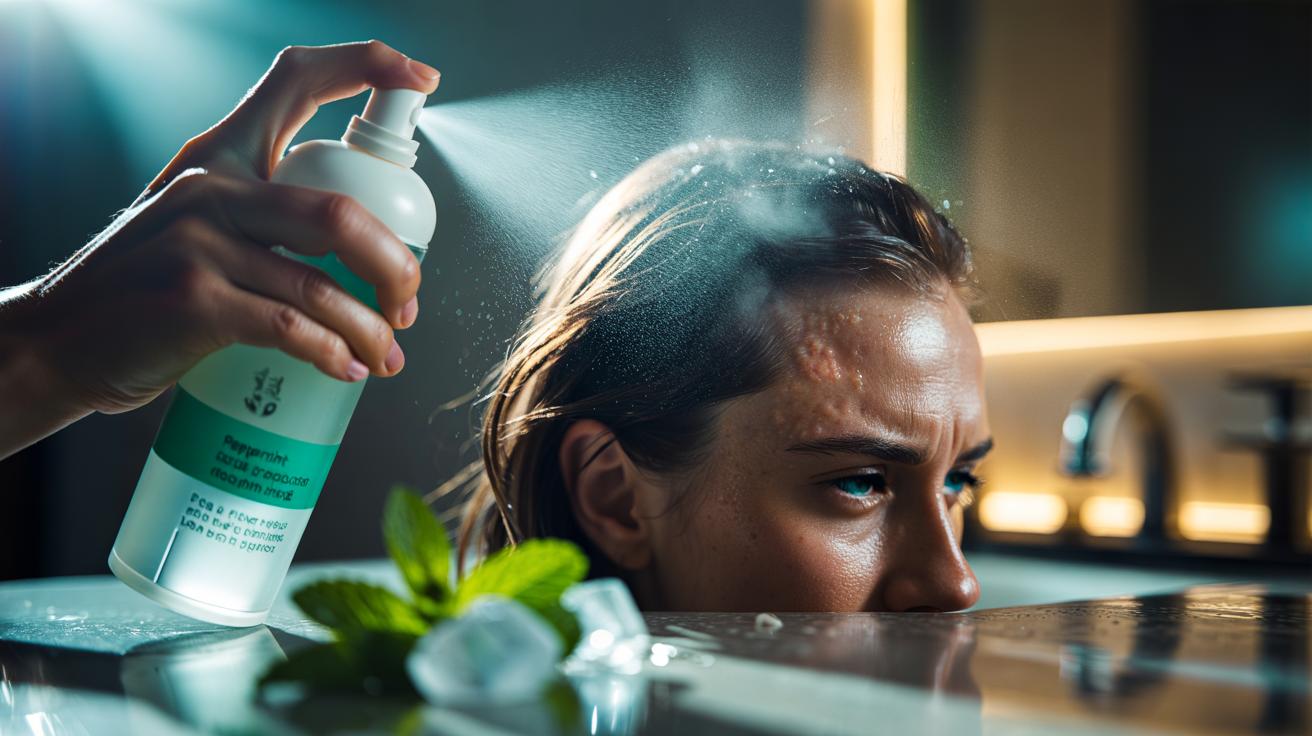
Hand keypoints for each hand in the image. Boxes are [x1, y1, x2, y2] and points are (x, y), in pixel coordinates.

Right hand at [0, 41, 439, 458]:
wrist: (59, 342)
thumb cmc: (143, 288)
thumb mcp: (192, 222)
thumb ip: (260, 214)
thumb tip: (363, 249)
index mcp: (218, 155)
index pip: (296, 80)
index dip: (365, 67)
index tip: (420, 80)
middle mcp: (210, 188)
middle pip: (339, 212)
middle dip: (395, 266)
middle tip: (410, 304)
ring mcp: (199, 244)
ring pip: (322, 286)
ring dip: (372, 329)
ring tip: (387, 356)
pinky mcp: (194, 301)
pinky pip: (291, 328)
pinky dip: (333, 354)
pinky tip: (346, 369)